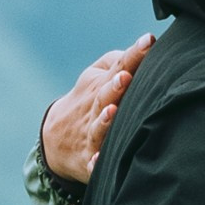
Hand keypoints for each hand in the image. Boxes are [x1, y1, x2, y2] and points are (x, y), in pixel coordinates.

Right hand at [42, 37, 152, 182]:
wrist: (56, 140)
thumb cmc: (90, 100)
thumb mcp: (97, 76)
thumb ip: (120, 59)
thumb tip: (146, 46)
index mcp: (101, 84)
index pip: (119, 66)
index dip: (134, 54)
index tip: (148, 41)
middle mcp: (95, 107)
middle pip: (105, 94)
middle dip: (115, 86)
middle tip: (125, 76)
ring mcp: (91, 133)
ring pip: (97, 127)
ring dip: (104, 120)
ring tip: (111, 111)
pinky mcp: (89, 159)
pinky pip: (92, 163)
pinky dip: (94, 162)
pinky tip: (98, 161)